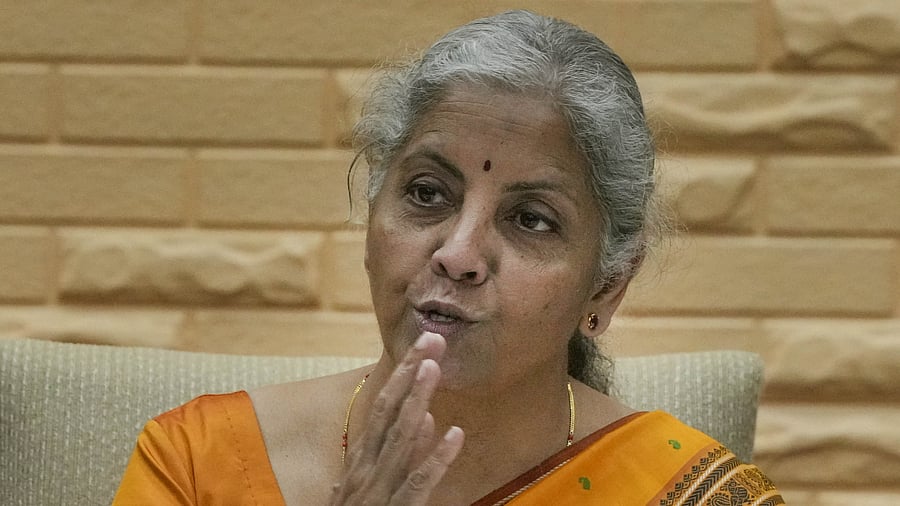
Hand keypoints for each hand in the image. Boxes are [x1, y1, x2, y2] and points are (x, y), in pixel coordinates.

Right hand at [329, 332, 465, 504]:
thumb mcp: (368, 484)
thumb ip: (397, 452)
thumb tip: (429, 419)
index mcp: (363, 458)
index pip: (383, 405)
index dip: (403, 373)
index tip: (423, 344)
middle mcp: (368, 467)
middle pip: (390, 410)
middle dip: (410, 373)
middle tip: (432, 339)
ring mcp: (379, 489)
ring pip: (402, 438)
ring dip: (419, 401)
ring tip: (435, 369)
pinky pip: (418, 484)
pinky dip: (436, 459)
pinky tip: (455, 435)